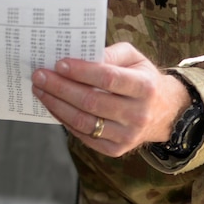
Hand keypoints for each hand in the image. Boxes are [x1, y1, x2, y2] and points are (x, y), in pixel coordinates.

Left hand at [31, 41, 191, 156]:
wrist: (164, 113)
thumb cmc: (142, 78)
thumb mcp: (134, 58)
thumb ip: (111, 53)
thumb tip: (82, 55)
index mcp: (144, 87)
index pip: (109, 78)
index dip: (82, 71)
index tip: (59, 63)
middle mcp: (138, 114)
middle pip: (91, 101)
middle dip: (60, 87)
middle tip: (39, 75)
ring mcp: (127, 135)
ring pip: (84, 122)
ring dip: (56, 105)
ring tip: (40, 90)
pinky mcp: (116, 149)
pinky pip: (83, 135)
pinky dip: (64, 119)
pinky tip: (53, 105)